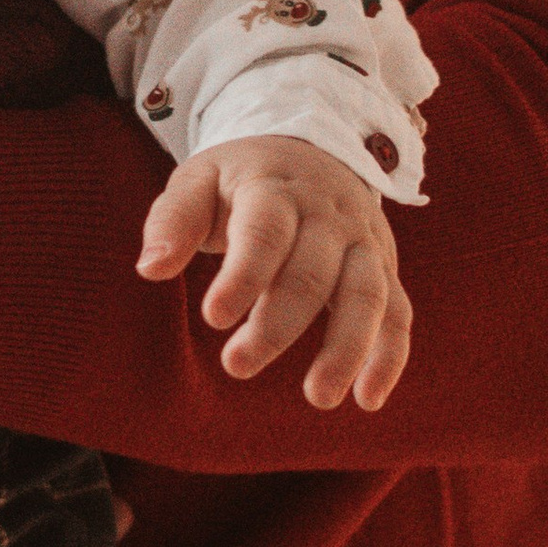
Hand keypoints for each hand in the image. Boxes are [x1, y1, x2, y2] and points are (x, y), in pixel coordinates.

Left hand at [136, 138, 412, 409]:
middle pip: (312, 272)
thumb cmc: (241, 177)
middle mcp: (328, 215)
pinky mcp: (383, 267)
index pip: (265, 232)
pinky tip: (368, 399)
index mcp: (276, 189)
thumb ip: (172, 220)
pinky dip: (390, 357)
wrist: (310, 146)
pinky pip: (397, 313)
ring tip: (318, 397)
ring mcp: (362, 241)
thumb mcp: (198, 179)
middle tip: (237, 365)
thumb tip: (150, 269)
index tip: (213, 318)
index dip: (244, 275)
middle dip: (278, 324)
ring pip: (366, 295)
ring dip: (346, 348)